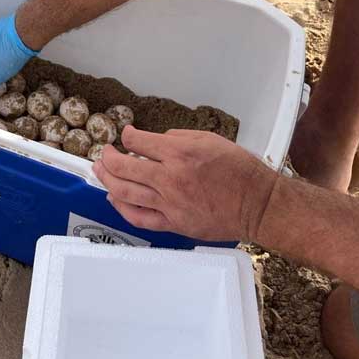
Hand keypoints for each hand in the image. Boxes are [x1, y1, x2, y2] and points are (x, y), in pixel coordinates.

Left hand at [91, 126, 278, 241]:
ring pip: (125, 191)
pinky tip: (114, 198)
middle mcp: (170, 177)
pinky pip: (138, 217)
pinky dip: (122, 207)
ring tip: (100, 172)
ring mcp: (169, 202)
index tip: (125, 135)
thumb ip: (178, 137)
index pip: (138, 141)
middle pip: (123, 167)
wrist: (258, 205)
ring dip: (107, 180)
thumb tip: (156, 139)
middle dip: (107, 157)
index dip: (127, 136)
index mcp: (180, 152)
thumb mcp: (210, 139)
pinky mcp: (173, 223)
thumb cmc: (240, 171)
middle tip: (104, 154)